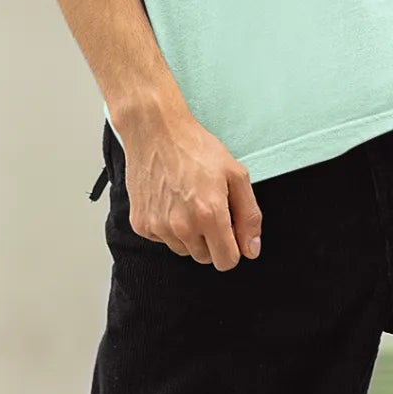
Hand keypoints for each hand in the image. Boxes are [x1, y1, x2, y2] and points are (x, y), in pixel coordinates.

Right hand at [120, 115, 261, 268]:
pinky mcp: (141, 224)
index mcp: (210, 215)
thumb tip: (251, 249)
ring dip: (189, 234)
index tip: (229, 230)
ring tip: (188, 201)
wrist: (156, 131)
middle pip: (205, 258)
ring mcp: (159, 227)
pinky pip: (162, 239)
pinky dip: (168, 226)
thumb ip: (249, 216)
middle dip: (211, 240)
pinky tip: (170, 200)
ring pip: (183, 250)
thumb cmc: (196, 148)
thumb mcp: (236, 174)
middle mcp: (183, 226)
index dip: (233, 247)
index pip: (226, 262)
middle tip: (208, 208)